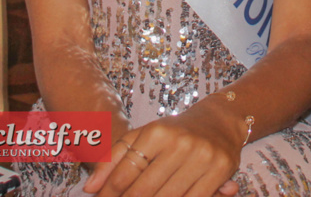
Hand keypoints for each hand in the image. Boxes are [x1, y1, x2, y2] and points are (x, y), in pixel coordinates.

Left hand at [83, 99, 245, 196]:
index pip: (125, 174)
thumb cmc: (175, 132)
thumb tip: (89, 189)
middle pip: (143, 191)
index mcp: (158, 132)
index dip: (109, 194)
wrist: (220, 120)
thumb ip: (114, 157)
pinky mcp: (220, 169)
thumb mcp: (144, 135)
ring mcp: (202, 156)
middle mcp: (180, 142)